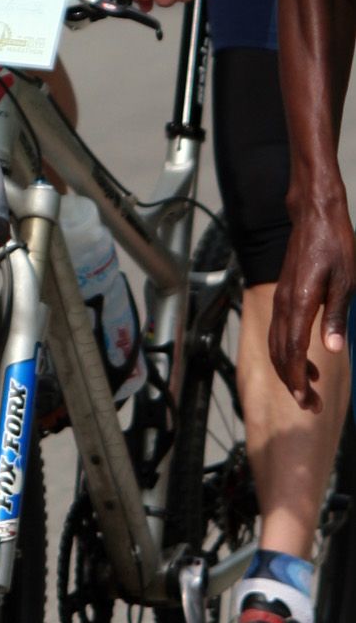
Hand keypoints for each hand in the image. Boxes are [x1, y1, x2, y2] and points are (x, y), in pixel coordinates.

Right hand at [270, 201, 355, 409]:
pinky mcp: (283, 297)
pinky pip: (279, 333)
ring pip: (277, 347)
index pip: (293, 352)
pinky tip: (307, 360)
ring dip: (290, 372)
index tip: (307, 401)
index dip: (298, 380)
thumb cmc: (334, 244)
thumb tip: (333, 348)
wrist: (315, 216)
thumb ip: (336, 316)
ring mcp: (280, 301)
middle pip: (280, 355)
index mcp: (299, 303)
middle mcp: (284, 305)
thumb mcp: (346, 281)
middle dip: (294, 385)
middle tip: (312, 406)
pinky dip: (289, 354)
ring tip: (310, 390)